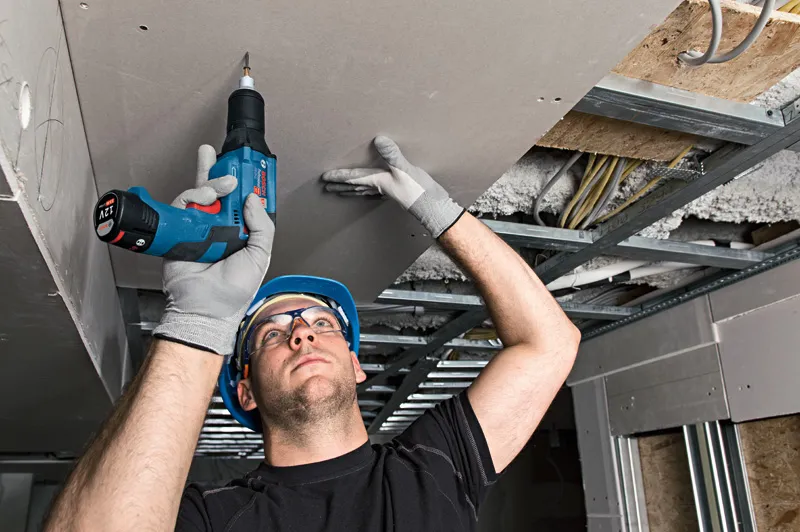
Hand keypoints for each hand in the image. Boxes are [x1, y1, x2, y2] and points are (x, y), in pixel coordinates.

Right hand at [152, 145, 274, 354]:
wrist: (205, 307)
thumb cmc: (233, 290)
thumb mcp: (260, 255)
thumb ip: (262, 226)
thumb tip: (253, 198)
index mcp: (241, 231)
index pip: (242, 200)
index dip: (245, 182)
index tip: (249, 166)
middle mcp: (219, 226)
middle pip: (219, 190)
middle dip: (221, 169)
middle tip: (227, 159)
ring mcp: (198, 226)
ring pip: (201, 193)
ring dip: (210, 184)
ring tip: (219, 186)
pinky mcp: (179, 230)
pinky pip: (182, 205)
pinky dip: (191, 196)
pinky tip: (202, 198)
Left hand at [322, 136, 463, 237]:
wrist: (434, 206)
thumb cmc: (418, 190)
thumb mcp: (405, 170)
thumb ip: (392, 155)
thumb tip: (379, 139)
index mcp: (379, 181)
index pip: (354, 178)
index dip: (339, 176)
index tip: (324, 177)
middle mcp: (381, 187)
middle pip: (355, 188)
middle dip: (341, 186)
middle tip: (327, 188)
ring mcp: (389, 191)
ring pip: (364, 191)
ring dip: (351, 191)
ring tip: (341, 192)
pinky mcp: (398, 192)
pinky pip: (376, 192)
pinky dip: (369, 191)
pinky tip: (371, 191)